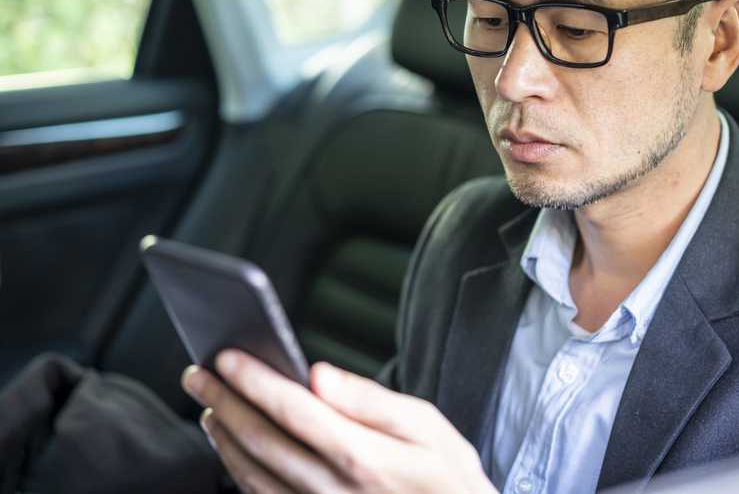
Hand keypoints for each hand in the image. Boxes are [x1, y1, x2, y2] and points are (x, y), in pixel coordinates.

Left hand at [181, 350, 495, 493]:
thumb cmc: (446, 475)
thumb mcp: (429, 426)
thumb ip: (371, 400)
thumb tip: (319, 374)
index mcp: (364, 458)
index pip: (296, 411)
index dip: (256, 381)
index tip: (227, 356)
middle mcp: (333, 491)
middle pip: (263, 441)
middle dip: (225, 400)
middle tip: (196, 372)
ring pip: (252, 474)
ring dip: (223, 436)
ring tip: (208, 402)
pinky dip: (237, 469)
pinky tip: (231, 446)